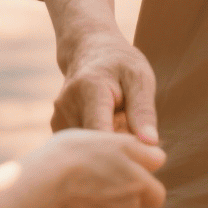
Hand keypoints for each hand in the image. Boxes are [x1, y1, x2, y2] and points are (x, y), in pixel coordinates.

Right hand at [31, 129, 166, 207]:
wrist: (41, 184)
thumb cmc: (77, 153)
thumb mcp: (114, 140)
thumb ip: (141, 151)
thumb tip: (158, 159)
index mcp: (140, 183)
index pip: (156, 192)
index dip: (144, 182)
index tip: (128, 171)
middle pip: (135, 205)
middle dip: (126, 195)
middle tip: (103, 177)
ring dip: (105, 204)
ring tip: (81, 185)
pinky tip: (70, 201)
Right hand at [52, 27, 158, 143]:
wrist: (90, 49)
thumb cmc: (122, 64)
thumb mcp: (139, 78)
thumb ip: (143, 110)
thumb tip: (151, 143)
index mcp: (90, 88)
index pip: (101, 132)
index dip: (121, 151)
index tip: (138, 158)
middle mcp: (67, 103)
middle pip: (94, 145)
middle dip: (118, 150)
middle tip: (135, 134)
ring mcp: (58, 116)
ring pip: (88, 149)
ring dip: (107, 146)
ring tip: (119, 124)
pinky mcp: (56, 126)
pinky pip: (80, 146)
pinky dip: (95, 144)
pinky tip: (105, 127)